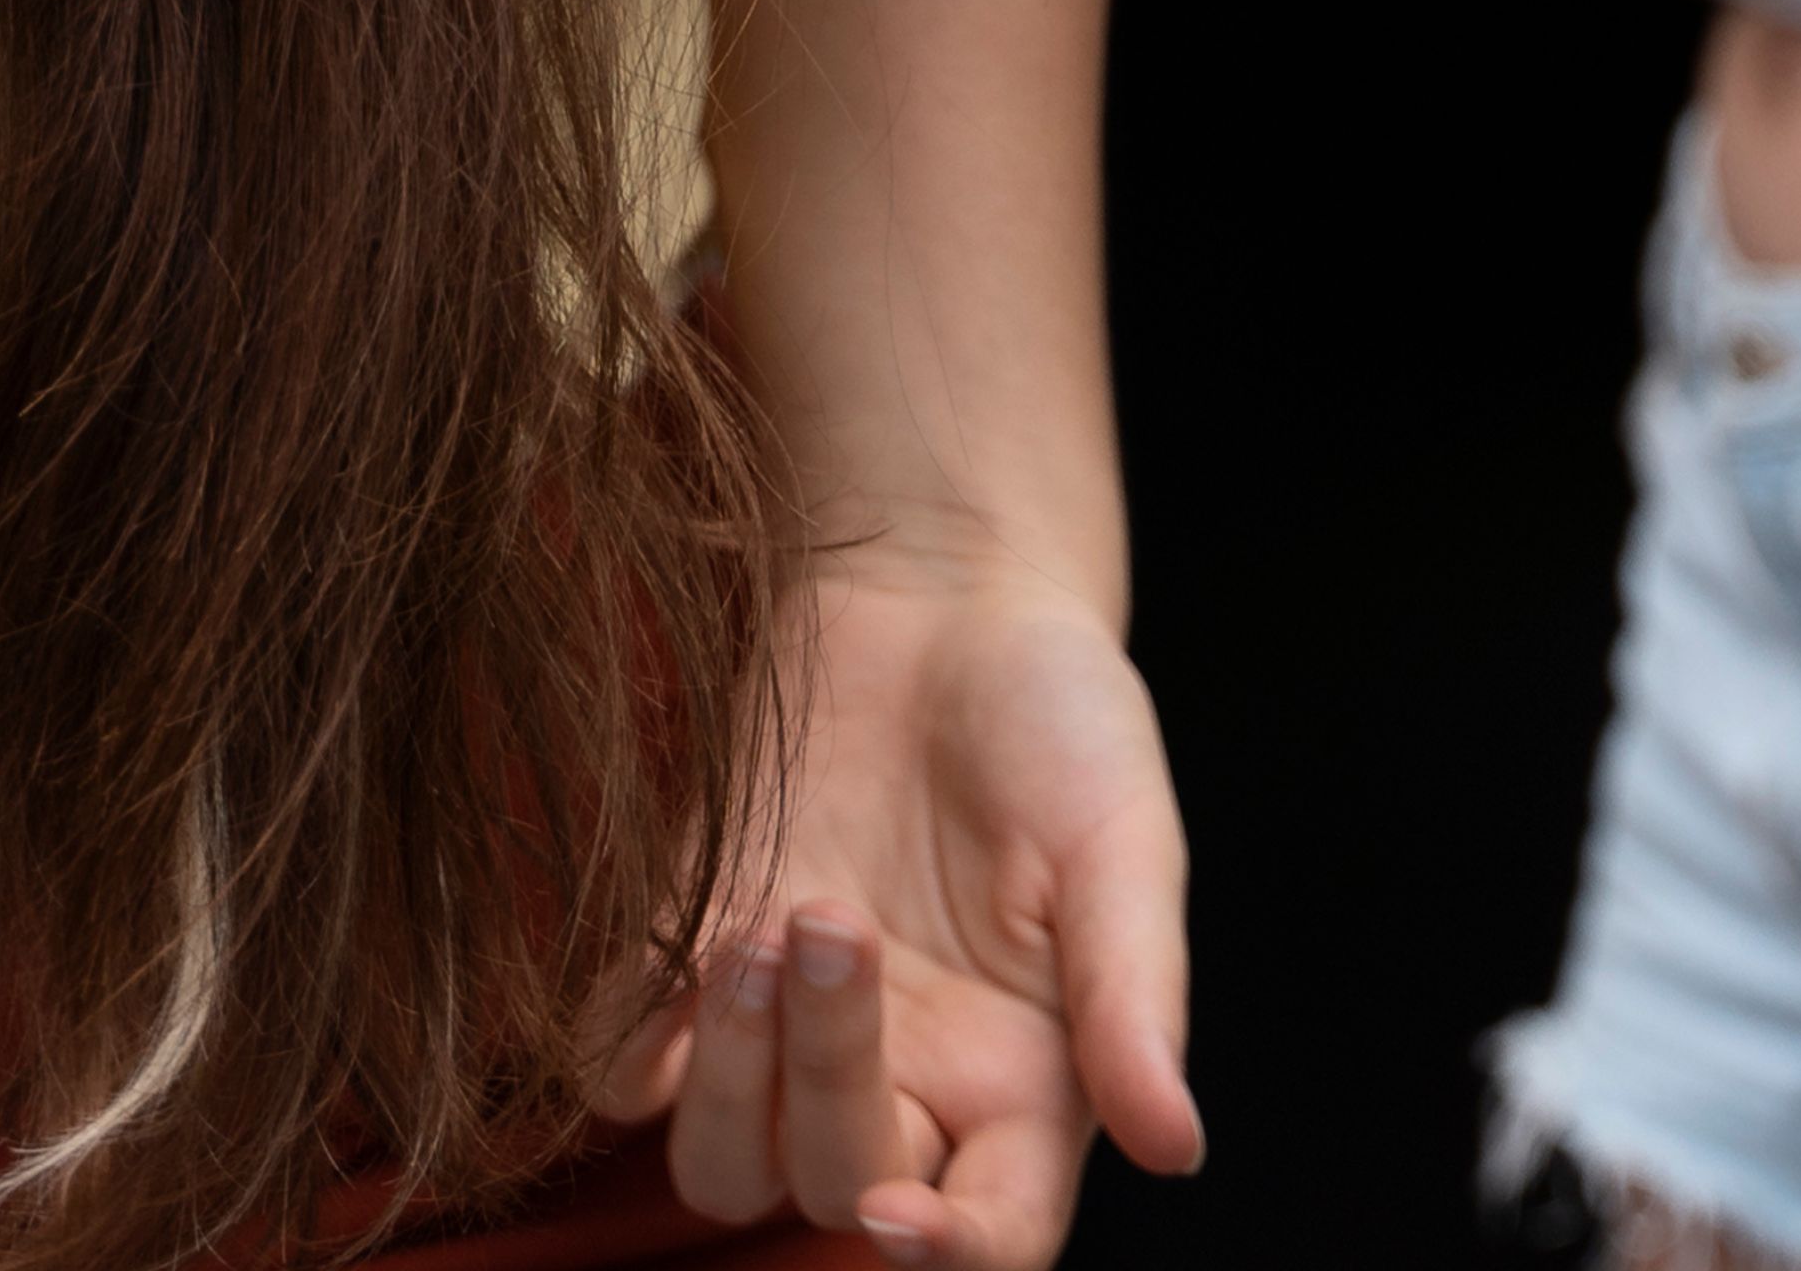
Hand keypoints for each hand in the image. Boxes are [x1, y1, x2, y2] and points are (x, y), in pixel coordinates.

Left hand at [596, 557, 1199, 1267]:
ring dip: (725, 1077)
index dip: (944, 1254)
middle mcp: (905, 1078)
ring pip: (723, 1163)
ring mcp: (789, 1024)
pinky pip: (627, 1060)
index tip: (892, 1220)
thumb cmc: (1056, 717)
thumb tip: (1175, 1146)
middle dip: (824, 1082)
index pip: (992, 1232)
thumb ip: (1134, 996)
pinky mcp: (694, 948)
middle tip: (833, 923)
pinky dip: (626, 1040)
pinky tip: (665, 954)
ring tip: (757, 927)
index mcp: (1027, 1082)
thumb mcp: (1123, 842)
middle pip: (835, 1185)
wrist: (936, 596)